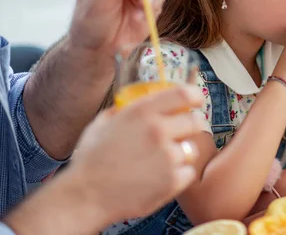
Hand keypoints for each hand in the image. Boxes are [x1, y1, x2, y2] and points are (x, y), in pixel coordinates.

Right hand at [66, 85, 205, 220]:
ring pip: (192, 149)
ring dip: (182, 154)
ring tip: (161, 161)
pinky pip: (188, 172)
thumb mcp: (103, 123)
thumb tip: (136, 101)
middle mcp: (158, 130)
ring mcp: (167, 156)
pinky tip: (159, 177)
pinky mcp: (173, 180)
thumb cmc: (90, 161)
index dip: (195, 96)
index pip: (184, 93)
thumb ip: (124, 109)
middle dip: (191, 126)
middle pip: (196, 121)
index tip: (196, 101)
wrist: (85, 197)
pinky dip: (179, 176)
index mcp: (142, 112)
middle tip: (182, 133)